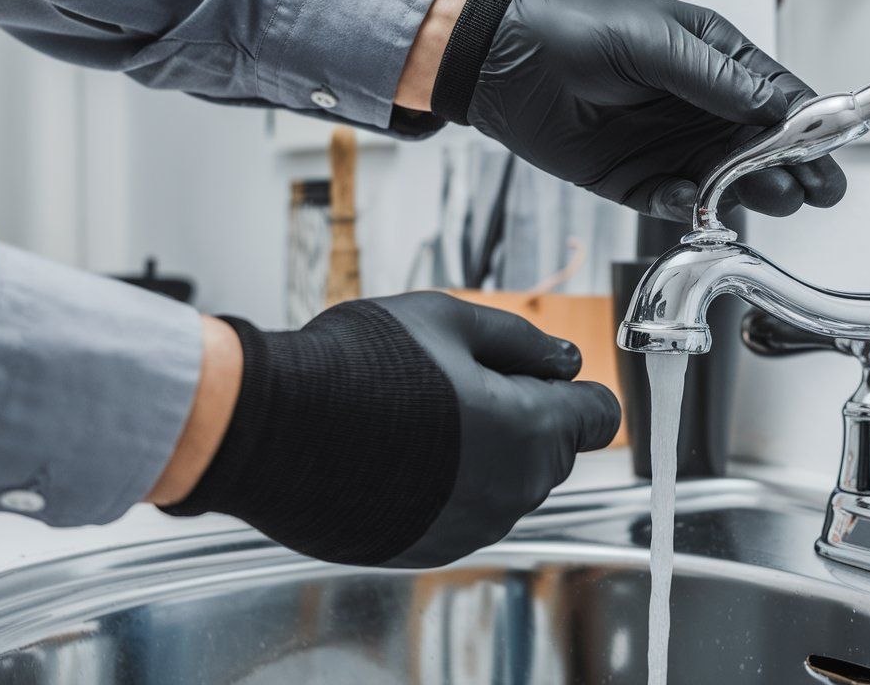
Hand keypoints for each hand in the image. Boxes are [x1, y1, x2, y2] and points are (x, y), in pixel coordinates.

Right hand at [158, 292, 620, 566]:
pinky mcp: (430, 549)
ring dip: (488, 453)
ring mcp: (472, 528)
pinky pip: (467, 512)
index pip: (600, 416)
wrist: (270, 430)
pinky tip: (403, 454)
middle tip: (464, 382)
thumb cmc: (358, 366)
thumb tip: (567, 361)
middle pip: (554, 451)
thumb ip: (522, 343)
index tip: (541, 375)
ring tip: (423, 416)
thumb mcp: (449, 321)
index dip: (575, 389)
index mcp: (530, 430)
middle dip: (528, 416)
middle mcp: (512, 491)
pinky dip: (451, 486)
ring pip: (509, 484)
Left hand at [404, 0, 845, 221]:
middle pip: (762, 149)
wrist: (506, 61)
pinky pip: (674, 203)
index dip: (807, 125)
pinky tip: (692, 204)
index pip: (775, 98)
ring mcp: (671, 149)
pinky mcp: (637, 182)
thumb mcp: (655, 41)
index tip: (830, 150)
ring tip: (770, 200)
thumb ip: (714, 77)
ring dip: (748, 193)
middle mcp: (700, 110)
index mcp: (714, 63)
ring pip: (727, 182)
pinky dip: (686, 208)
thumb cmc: (580, 30)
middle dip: (792, 169)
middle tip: (814, 190)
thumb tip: (773, 106)